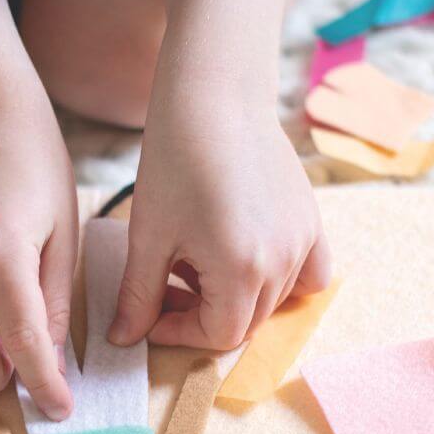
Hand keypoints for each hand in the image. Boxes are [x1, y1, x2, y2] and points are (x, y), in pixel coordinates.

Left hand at [109, 101, 330, 350]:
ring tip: (195, 262)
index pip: (218, 334)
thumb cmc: (175, 160)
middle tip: (165, 290)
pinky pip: (309, 273)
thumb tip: (122, 339)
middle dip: (201, 317)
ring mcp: (303, 240)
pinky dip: (280, 281)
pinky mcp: (310, 219)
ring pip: (272, 301)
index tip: (150, 315)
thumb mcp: (148, 237)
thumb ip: (139, 296)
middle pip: (245, 322)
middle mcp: (283, 261)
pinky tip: (245, 258)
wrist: (214, 95)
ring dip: (232, 298)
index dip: (179, 333)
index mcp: (241, 270)